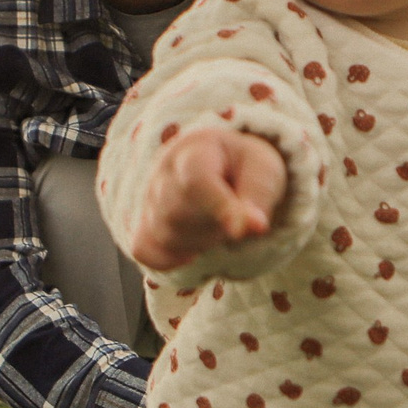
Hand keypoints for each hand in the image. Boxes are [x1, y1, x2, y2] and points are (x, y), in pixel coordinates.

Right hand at [127, 126, 287, 270]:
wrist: (225, 168)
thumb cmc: (245, 167)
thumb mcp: (264, 169)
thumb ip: (259, 194)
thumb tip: (254, 226)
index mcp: (195, 148)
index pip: (195, 179)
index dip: (218, 208)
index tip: (239, 232)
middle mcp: (163, 171)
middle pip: (178, 211)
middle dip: (215, 224)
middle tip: (236, 215)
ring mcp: (148, 200)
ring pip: (166, 235)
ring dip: (202, 242)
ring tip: (218, 223)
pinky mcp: (143, 226)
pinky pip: (147, 252)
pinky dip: (172, 258)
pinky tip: (193, 250)